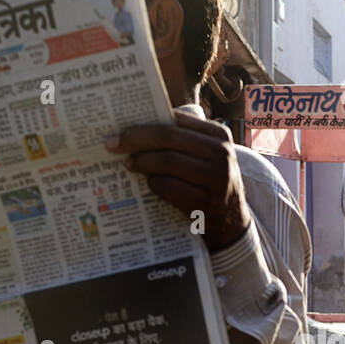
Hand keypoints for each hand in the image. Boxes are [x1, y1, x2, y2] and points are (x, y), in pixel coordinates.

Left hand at [106, 108, 251, 252]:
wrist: (231, 222)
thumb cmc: (209, 183)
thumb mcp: (206, 156)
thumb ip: (183, 139)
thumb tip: (138, 126)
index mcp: (218, 135)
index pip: (175, 121)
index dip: (145, 122)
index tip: (120, 125)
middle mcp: (221, 154)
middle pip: (168, 138)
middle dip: (136, 139)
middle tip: (113, 144)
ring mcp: (216, 179)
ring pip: (167, 161)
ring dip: (142, 163)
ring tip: (129, 165)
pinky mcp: (206, 202)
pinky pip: (169, 187)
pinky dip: (154, 184)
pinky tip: (148, 184)